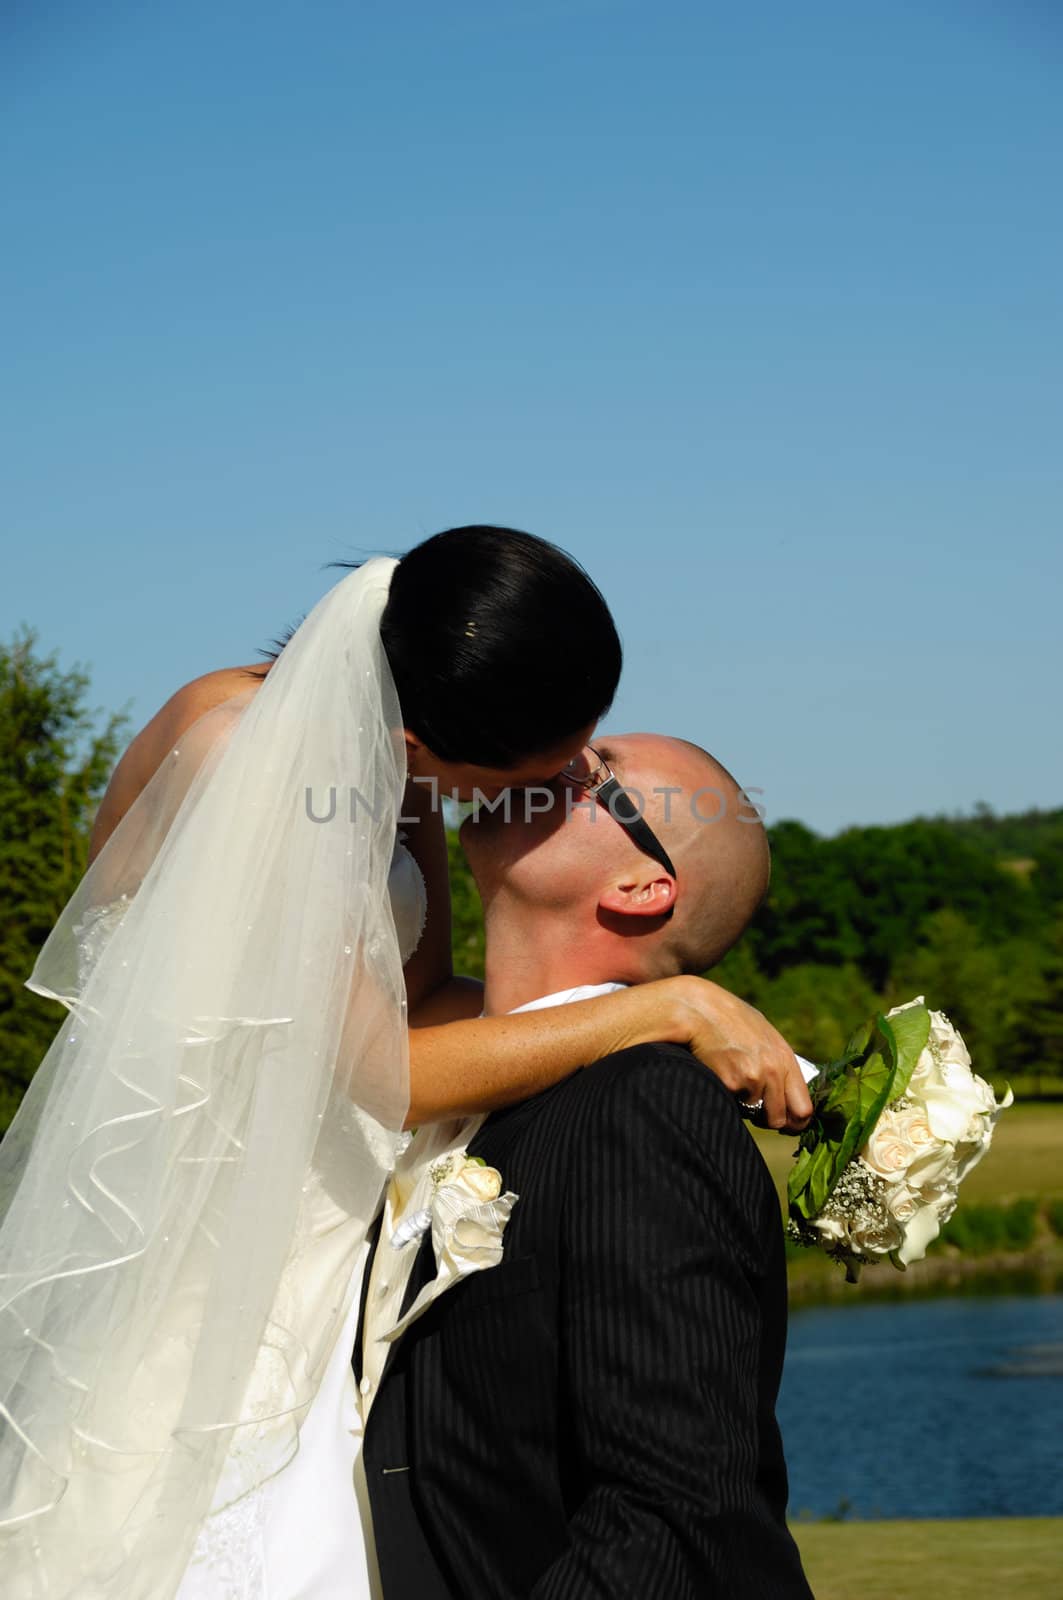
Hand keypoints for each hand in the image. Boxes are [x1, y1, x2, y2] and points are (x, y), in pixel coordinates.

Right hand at [665, 975, 812, 1132]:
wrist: (700, 1010)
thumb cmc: (731, 1021)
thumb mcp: (765, 1036)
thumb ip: (778, 1063)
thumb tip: (786, 1093)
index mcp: (785, 1059)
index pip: (803, 1110)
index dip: (795, 1123)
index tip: (786, 1123)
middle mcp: (773, 1071)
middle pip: (778, 1120)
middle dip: (767, 1120)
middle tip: (756, 1110)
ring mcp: (752, 1079)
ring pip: (752, 1114)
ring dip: (744, 1105)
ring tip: (733, 1077)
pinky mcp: (730, 1084)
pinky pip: (732, 1104)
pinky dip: (727, 1096)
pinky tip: (720, 1073)